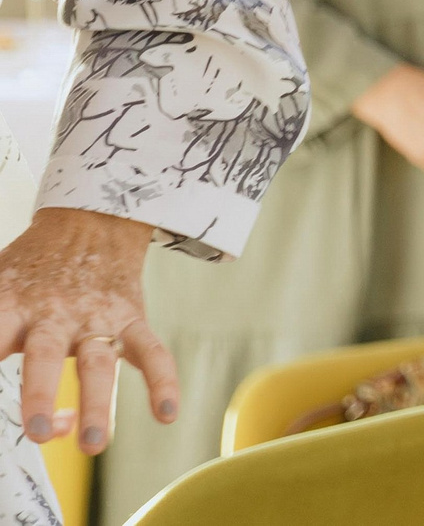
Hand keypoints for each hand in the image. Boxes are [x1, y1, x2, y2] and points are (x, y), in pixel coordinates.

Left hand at [0, 209, 178, 453]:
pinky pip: (151, 351)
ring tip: (93, 446)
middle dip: (40, 393)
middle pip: (46, 355)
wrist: (90, 220)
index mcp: (11, 305)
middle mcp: (54, 314)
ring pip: (98, 363)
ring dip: (97, 405)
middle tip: (35, 433)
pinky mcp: (130, 318)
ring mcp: (96, 317)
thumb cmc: (29, 270)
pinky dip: (163, 381)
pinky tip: (167, 414)